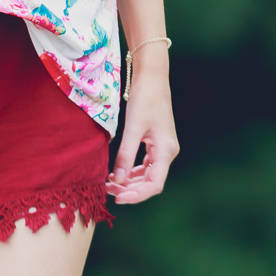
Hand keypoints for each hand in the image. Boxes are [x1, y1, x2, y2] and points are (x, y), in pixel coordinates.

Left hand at [107, 57, 178, 204]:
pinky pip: (145, 165)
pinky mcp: (156, 143)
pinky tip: (116, 173)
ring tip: (109, 183)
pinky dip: (131, 171)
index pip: (154, 185)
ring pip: (147, 175)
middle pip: (150, 182)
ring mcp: (163, 148)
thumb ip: (125, 155)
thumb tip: (117, 181)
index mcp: (166, 150)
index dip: (136, 196)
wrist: (152, 77)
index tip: (118, 198)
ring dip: (129, 182)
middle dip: (129, 189)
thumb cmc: (144, 98)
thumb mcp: (132, 127)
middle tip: (107, 191)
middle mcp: (168, 152)